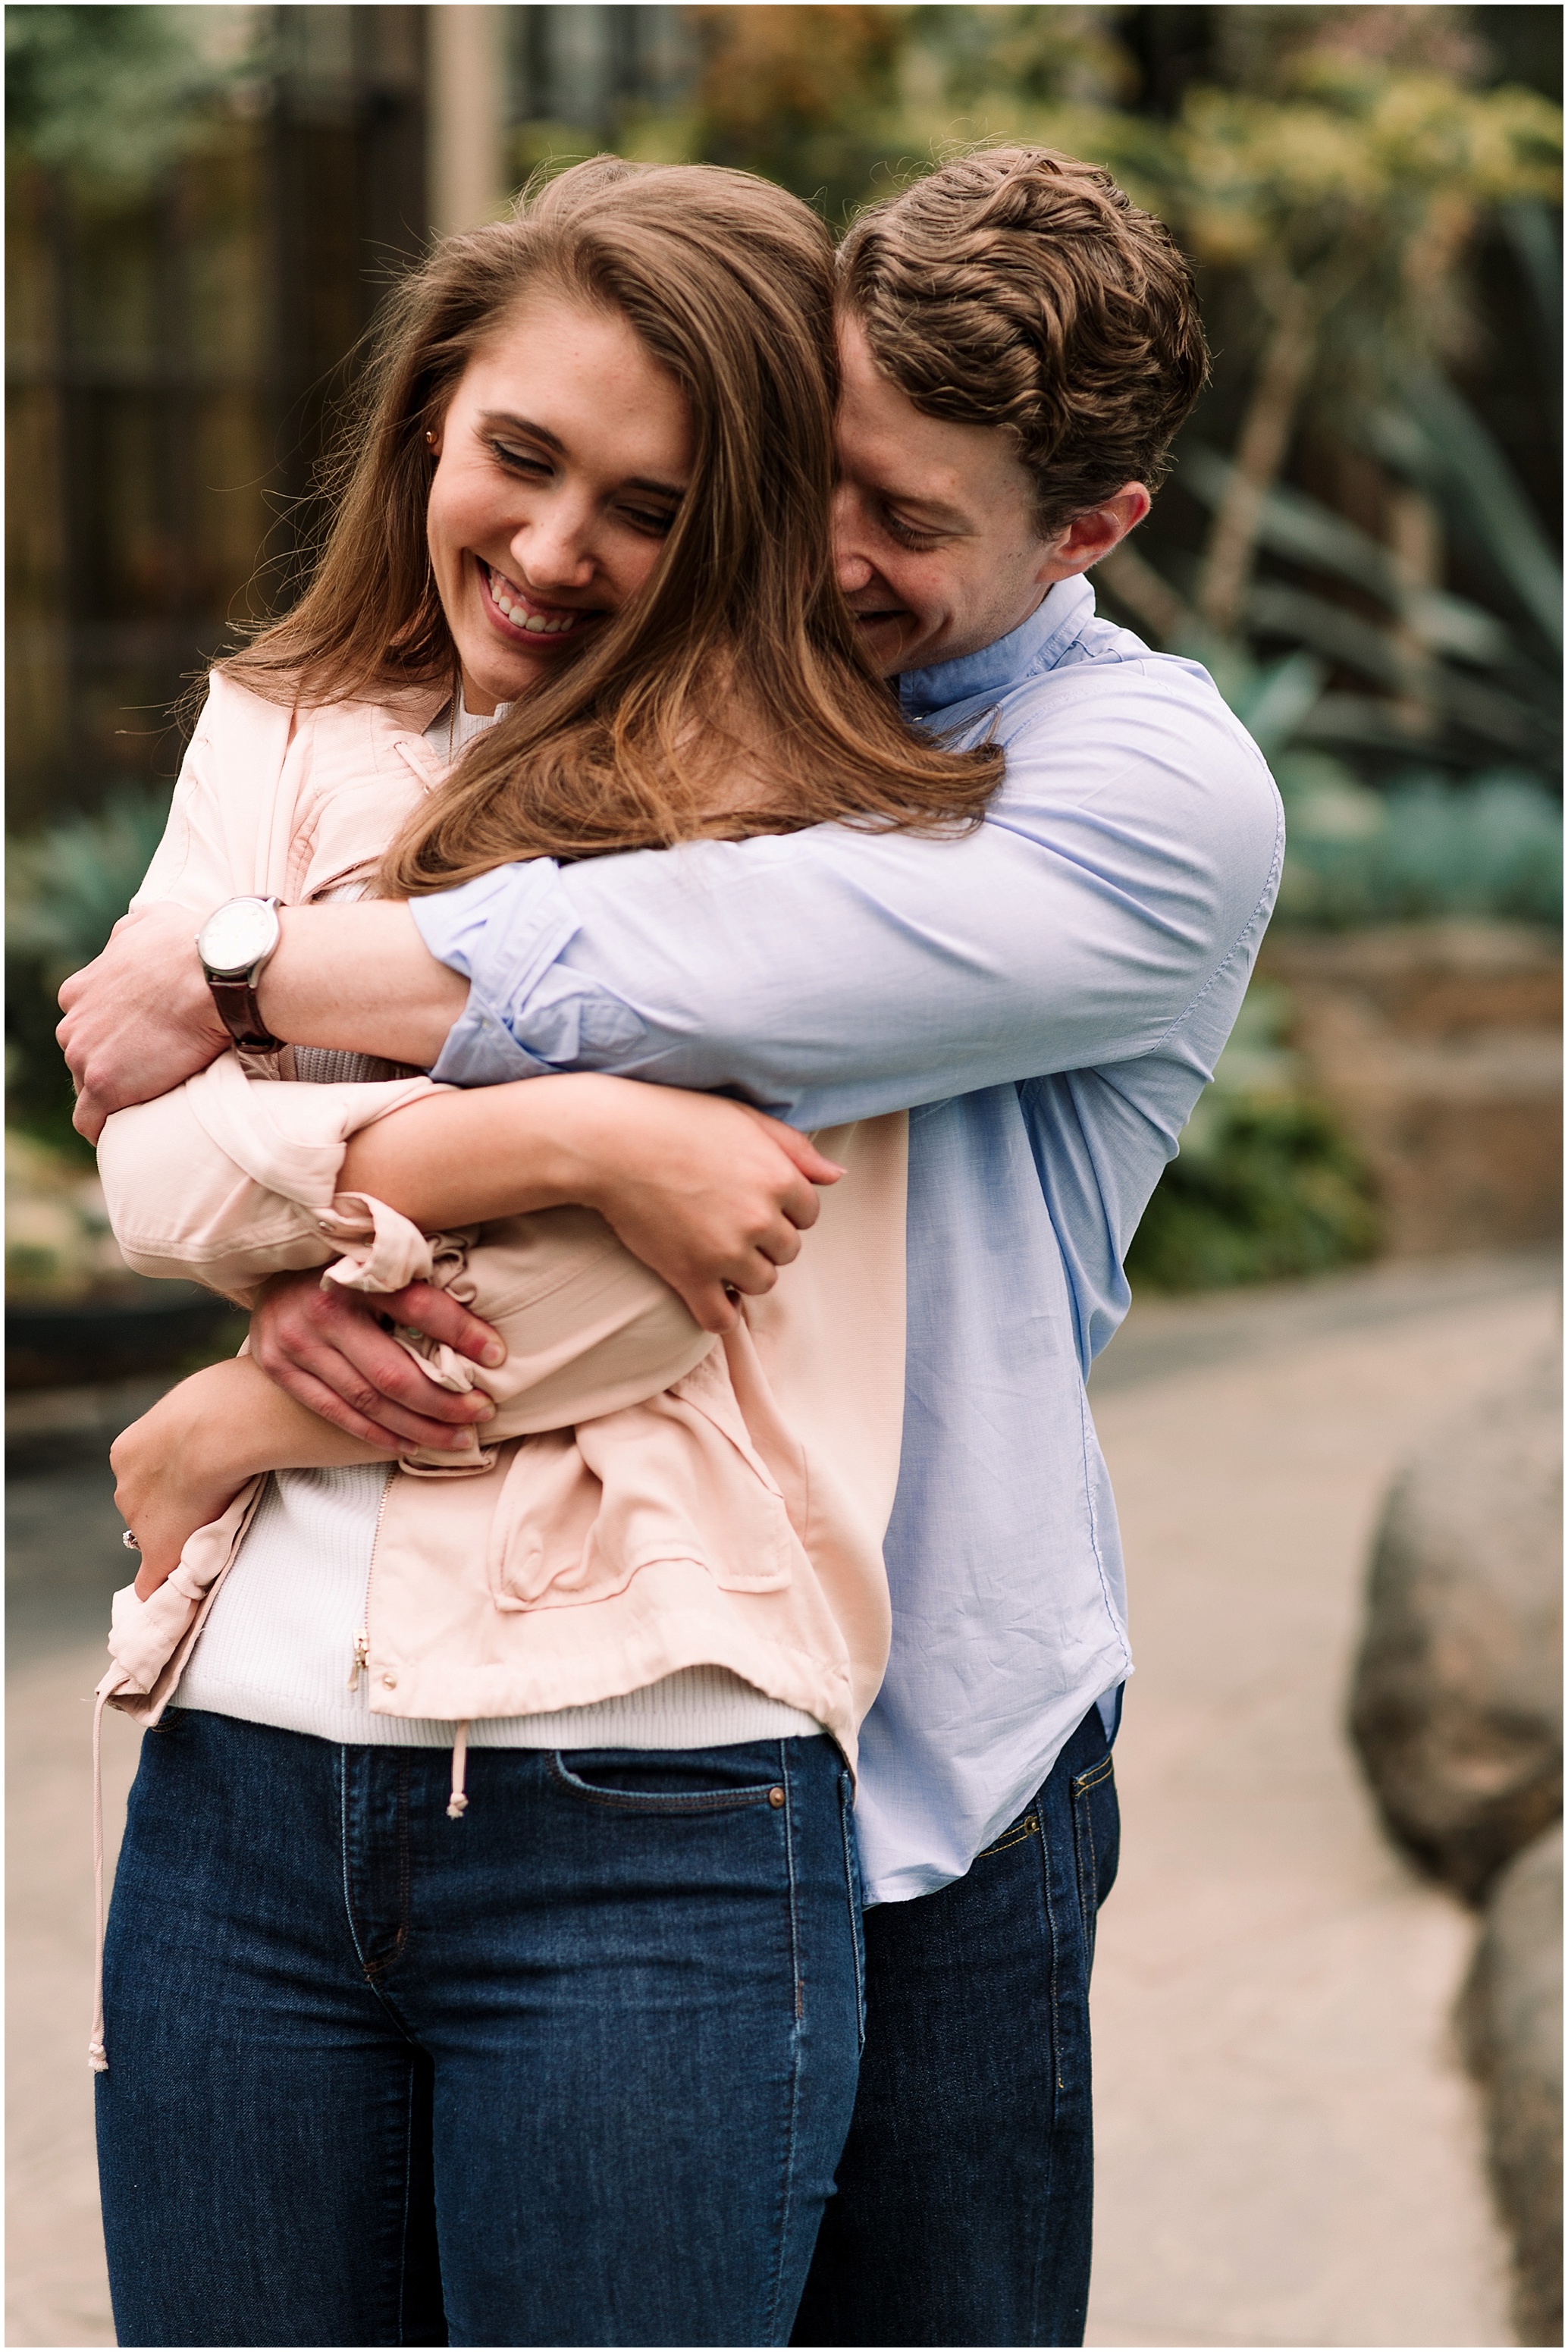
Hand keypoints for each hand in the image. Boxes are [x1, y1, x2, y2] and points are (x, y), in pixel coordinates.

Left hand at [58, 903, 229, 1140]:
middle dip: (111, 1065)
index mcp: (79, 990)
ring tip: (150, 1102)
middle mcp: (73, 1023)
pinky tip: (126, 1132)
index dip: (113, 1037)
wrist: (214, 973)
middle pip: (83, 1057)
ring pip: (87, 1088)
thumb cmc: (191, 944)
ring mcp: (84, 1055)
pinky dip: (105, 1129)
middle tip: (153, 1073)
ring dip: (114, 1096)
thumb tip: (135, 938)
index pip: (86, 1025)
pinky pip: (90, 1121)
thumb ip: (129, 937)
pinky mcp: (105, 1086)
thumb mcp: (148, 922)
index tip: (142, 1045)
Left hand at [111, 1356, 398, 1596]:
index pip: (153, 1476)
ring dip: (182, 1547)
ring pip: (156, 1542)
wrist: (228, 1425)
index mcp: (135, 1446)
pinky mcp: (161, 1554)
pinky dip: (171, 1596)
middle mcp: (128, 1482)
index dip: (180, 1486)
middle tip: (218, 1512)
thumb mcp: (226, 1393)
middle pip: (147, 1509)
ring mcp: (140, 1519)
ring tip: (220, 1547)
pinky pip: (159, 1584)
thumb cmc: (244, 1396)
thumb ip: (234, 1410)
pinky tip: (185, 1604)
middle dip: (177, 1514)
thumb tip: (295, 1401)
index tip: (203, 1490)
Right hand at [248, 1269, 508, 1452]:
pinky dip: (378, 1434)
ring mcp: (293, 1343)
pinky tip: (412, 1444)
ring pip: (369, 1402)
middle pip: (394, 1374)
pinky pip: (337, 1413)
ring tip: (460, 1437)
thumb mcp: (374, 1252)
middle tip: (483, 1411)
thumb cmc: (340, 1257)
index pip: (418, 1307)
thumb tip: (480, 1311)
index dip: (462, 1333)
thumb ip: (413, 1277)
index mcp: (352, 1271)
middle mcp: (319, 1309)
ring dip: (420, 1427)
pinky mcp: (278, 1369)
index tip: (497, 1355)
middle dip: (446, 1402)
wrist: (263, 1262)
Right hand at [553, 1083, 843, 1333]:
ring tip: (713, 1247)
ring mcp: (726, 1252)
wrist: (611, 1141)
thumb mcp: (746, 1119)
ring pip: (761, 1283)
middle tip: (727, 1219)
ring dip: (744, 1272)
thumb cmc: (677, 1120)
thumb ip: (796, 1148)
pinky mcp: (690, 1277)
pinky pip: (721, 1318)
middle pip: (787, 1251)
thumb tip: (837, 1176)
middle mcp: (760, 1219)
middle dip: (765, 1240)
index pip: (808, 1214)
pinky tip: (706, 1291)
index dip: (783, 1209)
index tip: (752, 1199)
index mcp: (779, 1179)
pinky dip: (719, 1312)